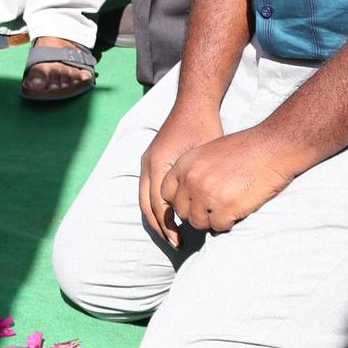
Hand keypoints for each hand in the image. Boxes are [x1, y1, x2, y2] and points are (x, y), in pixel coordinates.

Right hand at [139, 97, 223, 246]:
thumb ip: (197, 182)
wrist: (192, 104)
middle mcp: (148, 164)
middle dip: (159, 226)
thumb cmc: (202, 128)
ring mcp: (147, 162)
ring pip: (144, 198)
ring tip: (172, 234)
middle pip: (146, 204)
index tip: (180, 240)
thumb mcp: (203, 156)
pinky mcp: (152, 161)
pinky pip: (147, 190)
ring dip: (156, 218)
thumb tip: (199, 211)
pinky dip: (155, 206)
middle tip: (175, 243)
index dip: (168, 225)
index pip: (158, 204)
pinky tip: (170, 216)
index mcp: (158, 163)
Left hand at [161, 128, 294, 238]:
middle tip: (214, 206)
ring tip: (226, 206)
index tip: (192, 202)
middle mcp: (191, 180)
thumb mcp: (206, 153)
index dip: (180, 201)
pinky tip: (237, 208)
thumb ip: (192, 173)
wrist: (270, 148)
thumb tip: (185, 196)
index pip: (166, 194)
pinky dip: (227, 222)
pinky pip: (218, 227)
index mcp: (183, 165)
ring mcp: (207, 194)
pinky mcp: (226, 207)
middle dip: (196, 213)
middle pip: (182, 212)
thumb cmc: (242, 150)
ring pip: (198, 223)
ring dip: (212, 219)